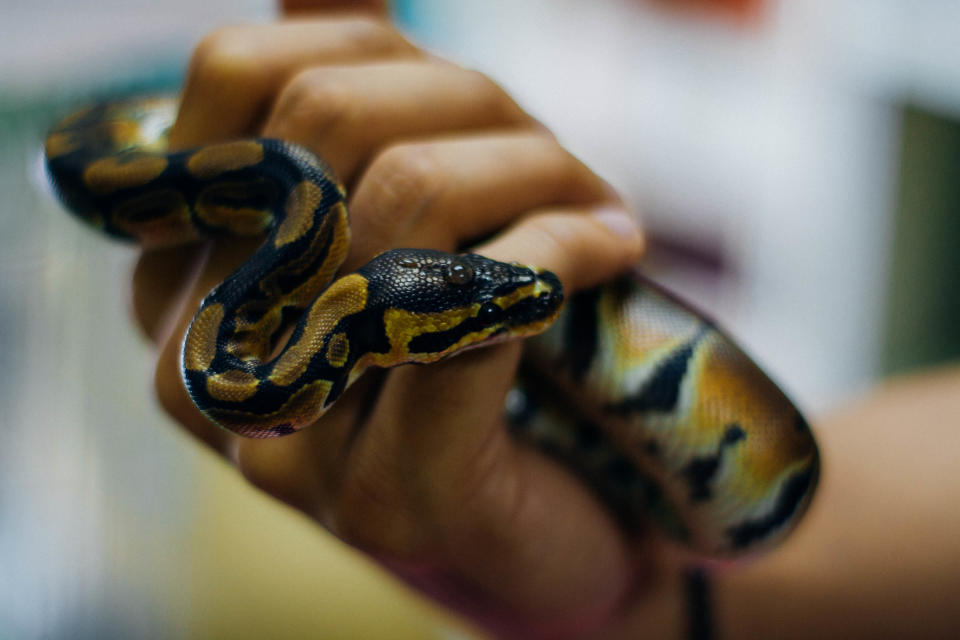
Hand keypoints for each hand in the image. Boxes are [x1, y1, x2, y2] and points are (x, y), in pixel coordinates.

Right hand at [135, 5, 645, 637]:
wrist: (545, 521)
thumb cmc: (464, 353)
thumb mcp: (393, 217)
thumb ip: (339, 109)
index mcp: (183, 281)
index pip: (238, 80)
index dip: (371, 47)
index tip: (460, 102)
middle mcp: (211, 361)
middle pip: (328, 126)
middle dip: (473, 105)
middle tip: (551, 152)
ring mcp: (293, 442)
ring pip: (406, 204)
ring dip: (534, 170)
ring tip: (592, 201)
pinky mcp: (398, 493)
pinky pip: (472, 310)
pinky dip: (564, 241)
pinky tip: (609, 244)